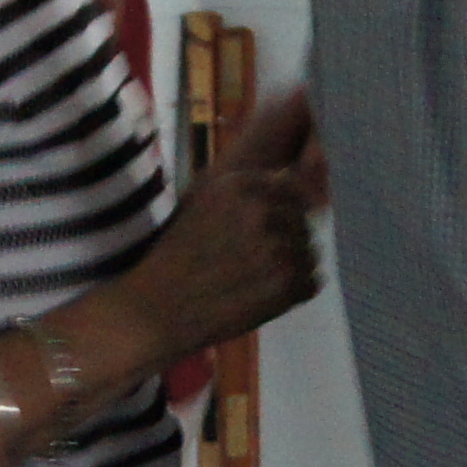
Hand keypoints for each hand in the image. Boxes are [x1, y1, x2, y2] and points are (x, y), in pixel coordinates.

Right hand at [117, 87, 324, 359]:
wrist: (155, 309)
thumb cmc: (179, 253)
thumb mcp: (205, 197)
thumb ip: (252, 179)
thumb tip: (306, 157)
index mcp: (242, 183)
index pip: (293, 184)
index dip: (278, 210)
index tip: (252, 231)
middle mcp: (263, 209)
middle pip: (304, 217)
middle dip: (284, 236)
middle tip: (242, 258)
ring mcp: (280, 247)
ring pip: (310, 249)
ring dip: (289, 264)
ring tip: (246, 276)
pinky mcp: (289, 284)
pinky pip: (311, 280)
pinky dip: (291, 291)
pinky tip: (254, 294)